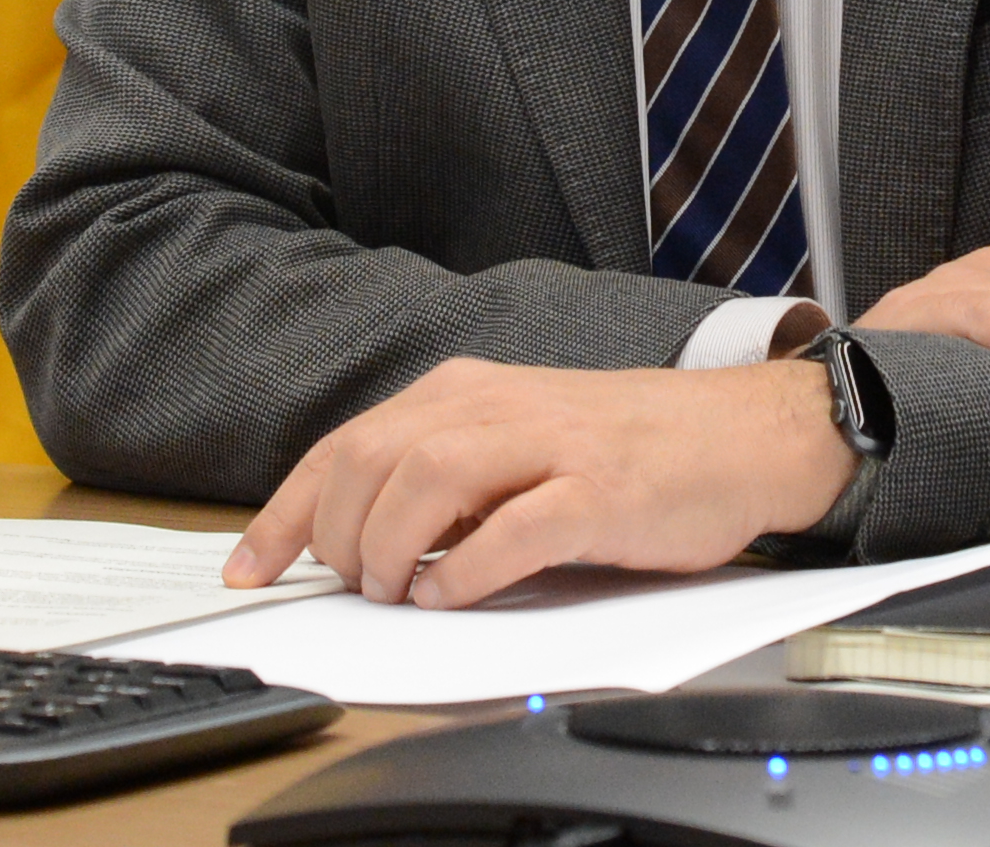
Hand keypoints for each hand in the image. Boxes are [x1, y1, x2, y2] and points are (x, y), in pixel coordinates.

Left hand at [218, 356, 854, 609]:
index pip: (345, 446)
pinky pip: (513, 530)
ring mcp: (550, 445)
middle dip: (337, 538)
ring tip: (398, 594)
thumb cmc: (625, 448)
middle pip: (371, 462)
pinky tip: (452, 595)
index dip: (285, 513)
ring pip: (426, 484)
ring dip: (391, 551)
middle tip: (353, 588)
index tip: (249, 568)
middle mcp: (498, 406)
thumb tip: (359, 539)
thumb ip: (444, 475)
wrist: (741, 434)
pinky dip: (465, 571)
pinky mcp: (599, 492)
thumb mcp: (515, 442)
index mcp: (466, 393)